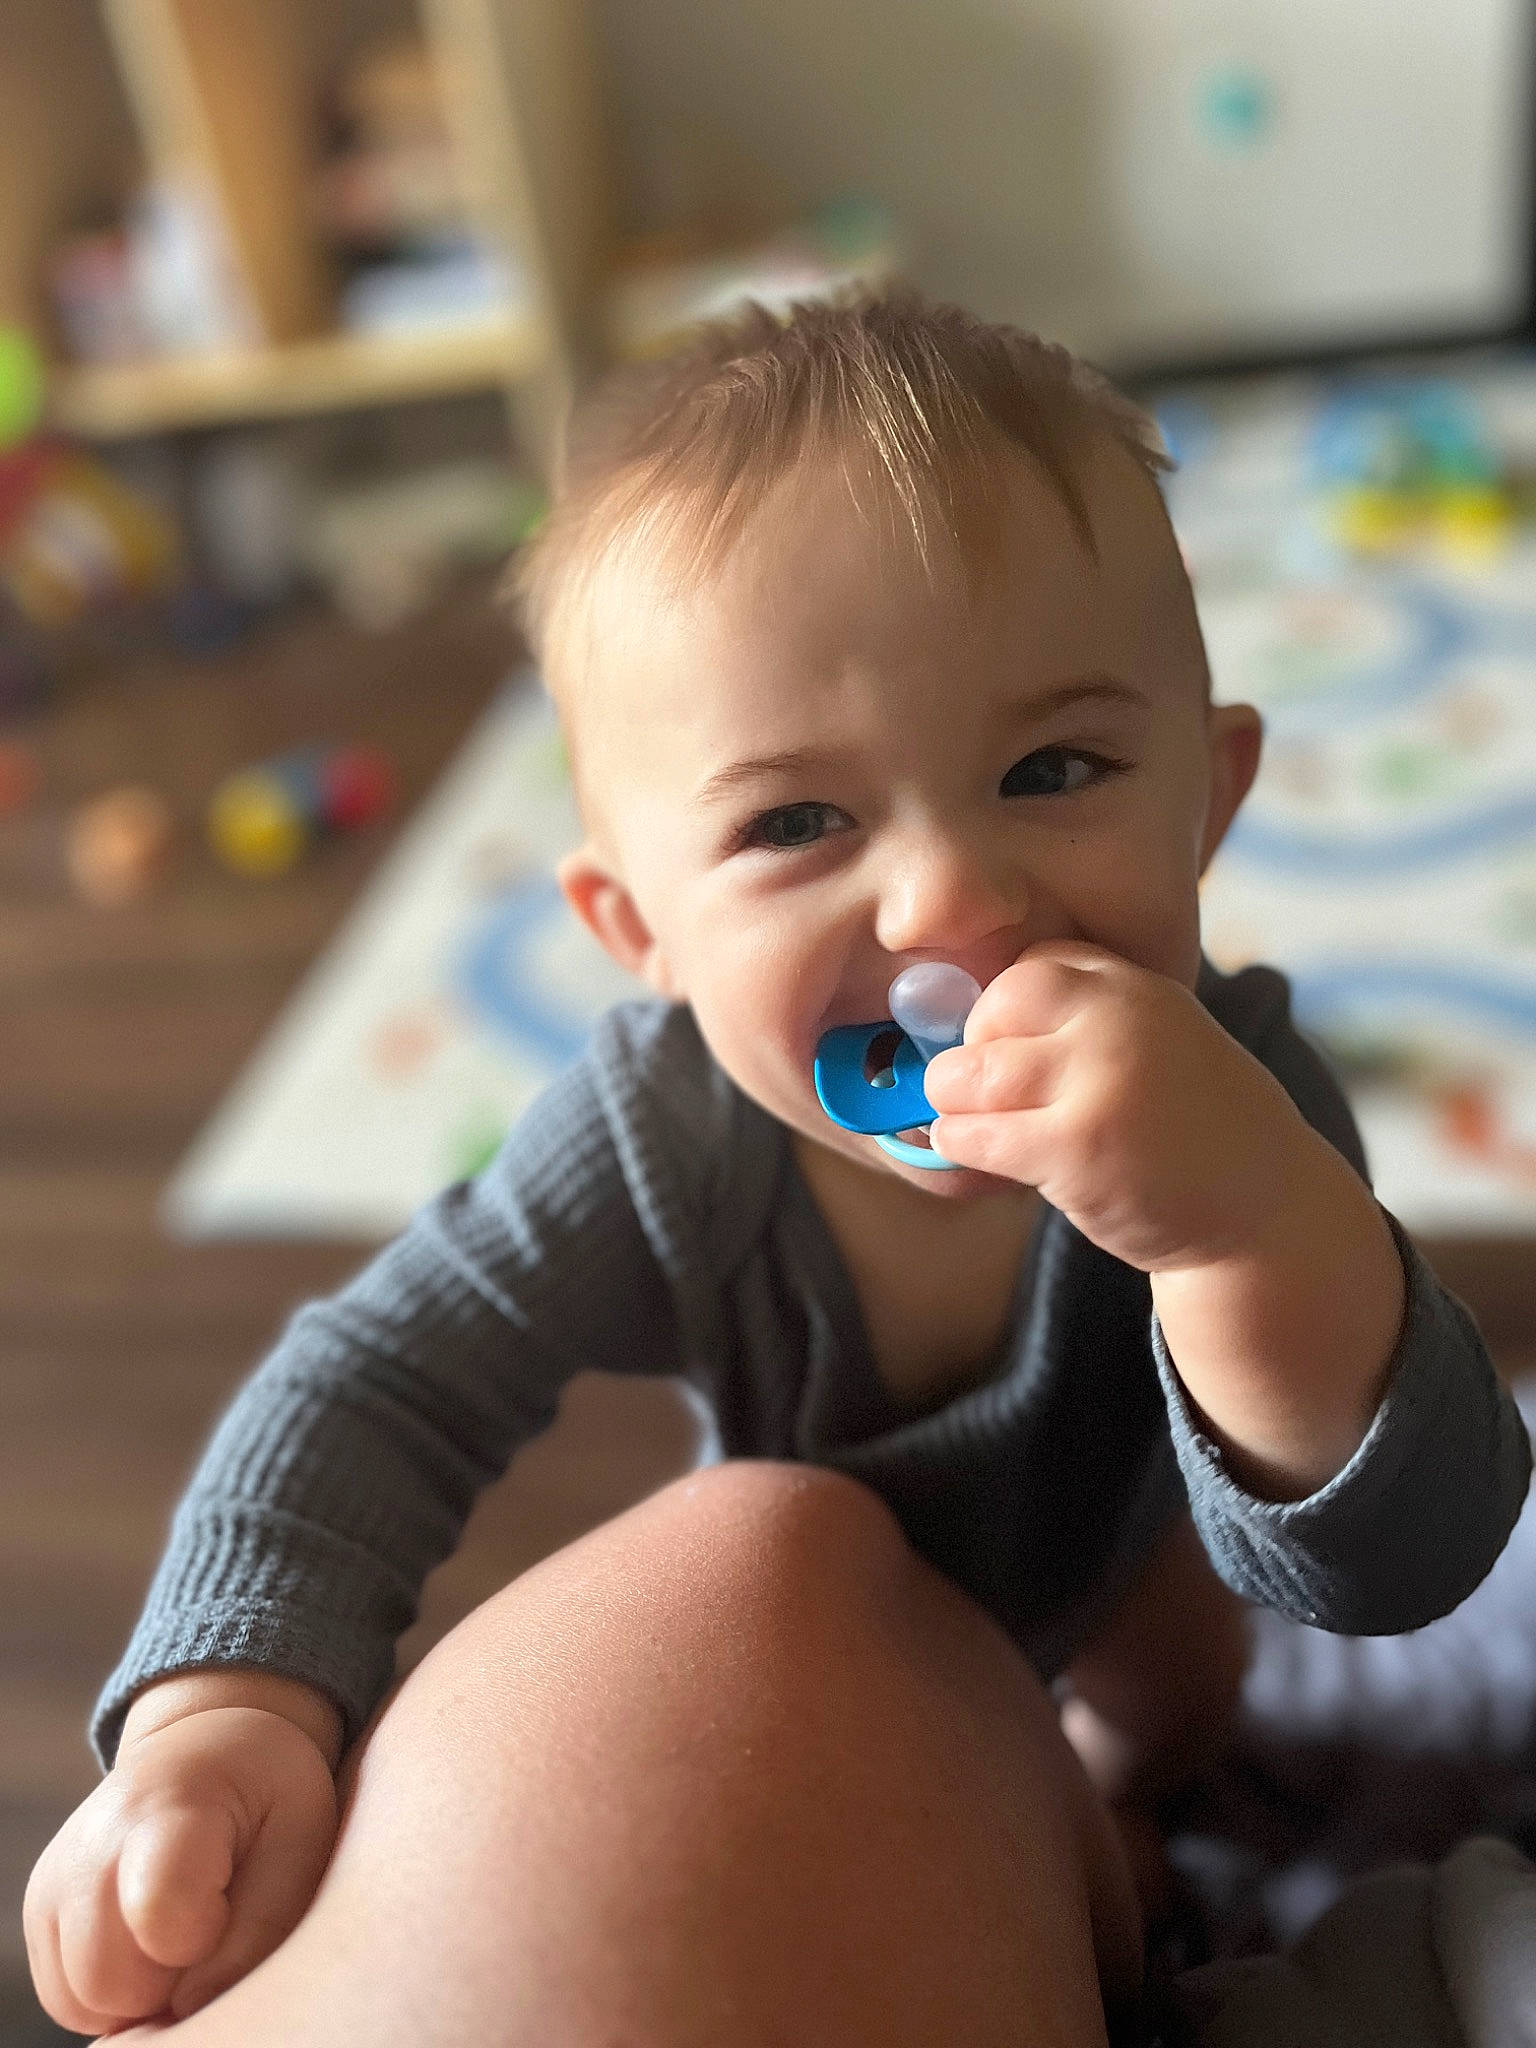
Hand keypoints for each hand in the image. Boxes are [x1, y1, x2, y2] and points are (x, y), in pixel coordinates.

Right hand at [24, 1706, 337, 2034]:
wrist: (207, 1748)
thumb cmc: (267, 1794)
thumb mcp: (299, 1840)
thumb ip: (260, 1927)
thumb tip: (191, 2006)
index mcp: (169, 1807)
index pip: (158, 1911)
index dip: (204, 1939)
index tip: (231, 1904)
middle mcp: (93, 1841)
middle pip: (109, 1980)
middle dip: (169, 1982)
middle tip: (210, 1926)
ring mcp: (55, 1878)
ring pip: (81, 2001)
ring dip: (140, 1991)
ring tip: (183, 1927)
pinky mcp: (40, 1909)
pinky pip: (68, 2000)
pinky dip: (113, 1991)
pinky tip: (150, 1940)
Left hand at [924, 940, 1315, 1275]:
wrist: (1269, 1217)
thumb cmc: (1196, 1134)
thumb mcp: (1159, 1044)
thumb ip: (1087, 1023)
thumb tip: (967, 1036)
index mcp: (1137, 989)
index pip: (1030, 967)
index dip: (1005, 1012)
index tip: (1016, 1053)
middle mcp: (1119, 1021)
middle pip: (990, 1012)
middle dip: (972, 1057)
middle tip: (995, 1098)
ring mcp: (1097, 1082)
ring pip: (966, 1075)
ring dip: (957, 1106)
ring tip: (990, 1130)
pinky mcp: (1075, 1148)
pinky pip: (971, 1135)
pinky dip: (960, 1146)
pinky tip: (986, 1161)